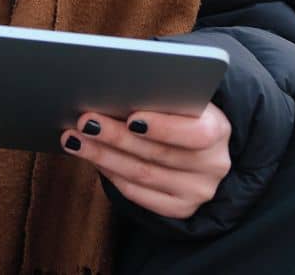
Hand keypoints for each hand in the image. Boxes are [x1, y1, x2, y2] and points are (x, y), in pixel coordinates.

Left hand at [59, 103, 230, 219]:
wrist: (201, 146)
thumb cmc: (182, 110)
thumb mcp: (182, 97)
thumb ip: (160, 93)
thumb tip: (115, 87)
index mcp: (219, 129)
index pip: (195, 132)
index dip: (162, 127)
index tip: (130, 117)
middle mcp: (214, 165)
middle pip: (158, 153)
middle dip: (117, 136)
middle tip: (85, 121)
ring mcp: (197, 191)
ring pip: (142, 174)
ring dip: (103, 155)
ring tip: (75, 138)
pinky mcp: (180, 208)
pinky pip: (138, 194)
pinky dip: (112, 175)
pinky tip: (92, 158)